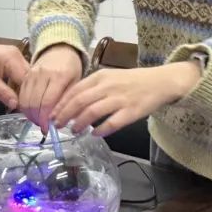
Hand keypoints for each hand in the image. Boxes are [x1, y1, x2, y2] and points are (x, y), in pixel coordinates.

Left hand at [0, 41, 29, 109]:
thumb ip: (2, 93)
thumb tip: (16, 106)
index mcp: (12, 58)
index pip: (27, 79)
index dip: (27, 95)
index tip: (27, 110)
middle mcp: (18, 55)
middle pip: (29, 77)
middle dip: (27, 93)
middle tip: (25, 110)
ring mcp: (17, 56)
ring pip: (26, 76)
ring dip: (24, 89)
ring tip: (21, 104)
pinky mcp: (13, 59)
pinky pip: (21, 74)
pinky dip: (19, 85)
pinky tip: (16, 95)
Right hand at [17, 44, 83, 127]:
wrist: (61, 49)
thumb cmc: (71, 67)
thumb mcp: (76, 83)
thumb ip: (67, 100)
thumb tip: (59, 120)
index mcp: (59, 76)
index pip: (47, 102)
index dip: (45, 118)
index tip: (47, 128)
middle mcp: (43, 74)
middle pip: (34, 102)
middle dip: (37, 118)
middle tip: (42, 127)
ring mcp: (32, 73)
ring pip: (25, 99)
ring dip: (29, 113)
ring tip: (37, 120)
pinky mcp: (26, 74)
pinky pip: (21, 93)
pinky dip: (24, 105)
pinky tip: (31, 111)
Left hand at [52, 61, 201, 136]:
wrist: (160, 82)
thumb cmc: (132, 81)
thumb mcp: (109, 77)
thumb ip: (92, 88)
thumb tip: (70, 103)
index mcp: (100, 76)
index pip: (74, 90)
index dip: (61, 104)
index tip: (52, 114)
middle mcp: (108, 86)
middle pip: (79, 101)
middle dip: (65, 115)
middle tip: (57, 125)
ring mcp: (120, 99)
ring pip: (92, 112)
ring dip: (79, 123)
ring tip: (74, 131)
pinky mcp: (131, 112)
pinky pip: (112, 123)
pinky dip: (101, 130)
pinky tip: (95, 135)